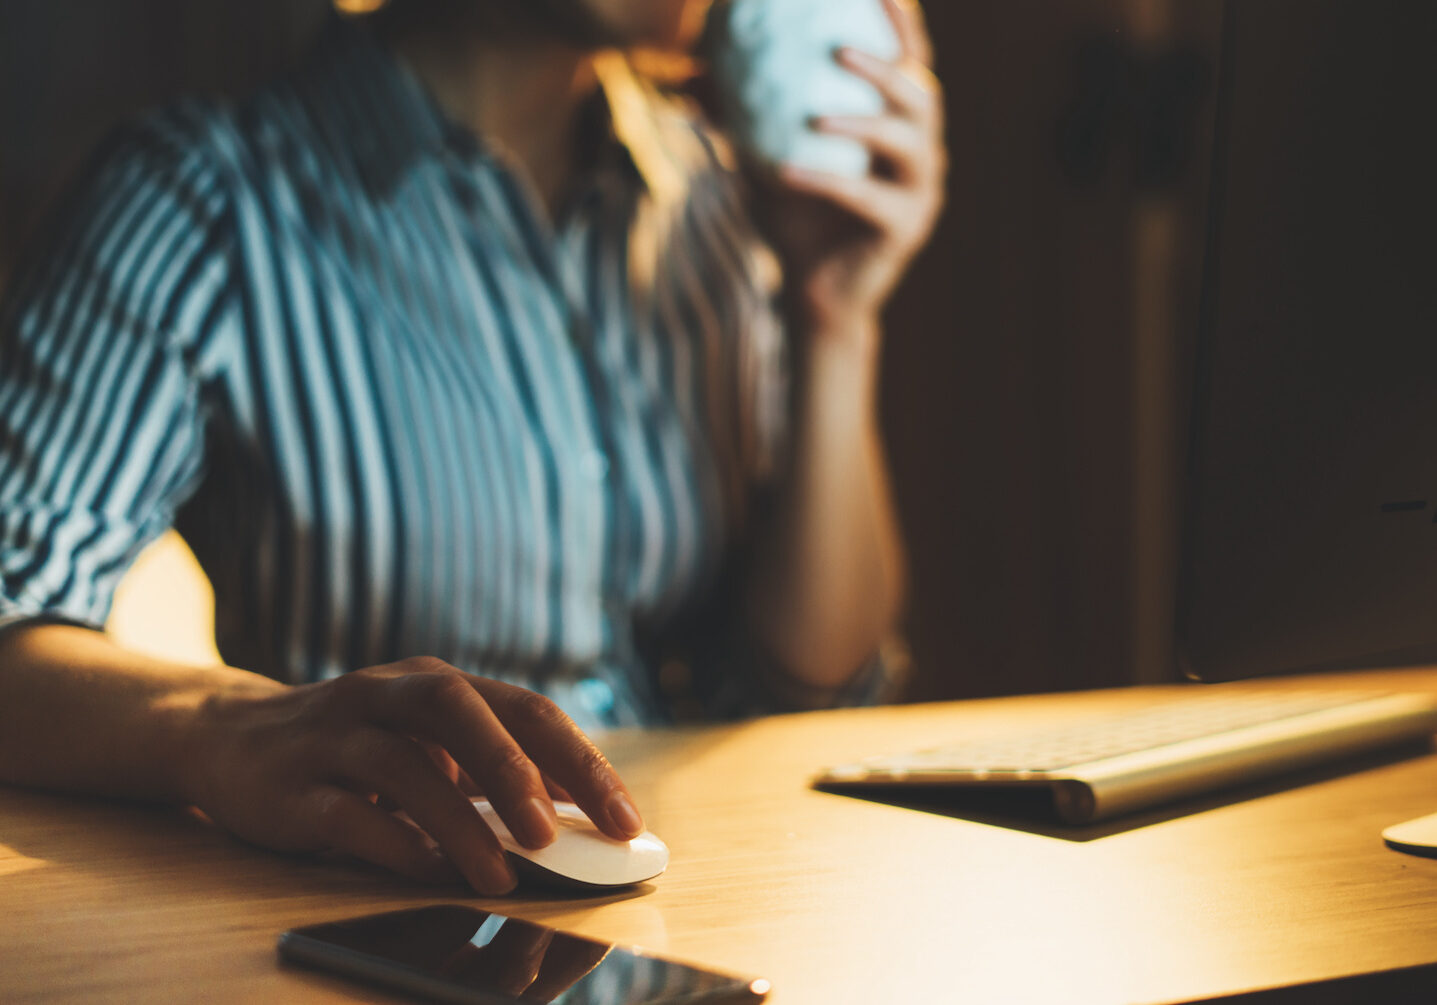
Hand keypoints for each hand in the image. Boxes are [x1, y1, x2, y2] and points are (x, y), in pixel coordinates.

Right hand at [179, 657, 643, 894]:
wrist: (228, 738)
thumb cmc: (356, 748)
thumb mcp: (426, 745)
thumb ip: (489, 774)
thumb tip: (574, 825)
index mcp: (438, 683)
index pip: (527, 712)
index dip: (581, 765)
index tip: (626, 823)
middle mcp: (387, 695)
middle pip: (463, 713)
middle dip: (517, 773)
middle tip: (557, 837)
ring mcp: (335, 736)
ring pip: (406, 768)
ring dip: (460, 825)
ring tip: (502, 876)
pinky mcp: (289, 786)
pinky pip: (347, 815)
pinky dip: (394, 844)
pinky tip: (429, 872)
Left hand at [763, 0, 945, 342]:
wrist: (814, 293)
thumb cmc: (792, 217)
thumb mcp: (761, 161)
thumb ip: (739, 117)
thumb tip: (689, 75)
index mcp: (898, 123)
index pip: (909, 61)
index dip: (900, 23)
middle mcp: (921, 150)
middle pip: (921, 94)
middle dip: (886, 66)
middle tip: (839, 48)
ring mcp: (921, 191)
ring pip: (907, 144)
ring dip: (864, 122)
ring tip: (817, 115)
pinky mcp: (906, 229)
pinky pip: (866, 199)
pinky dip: (825, 182)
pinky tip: (784, 171)